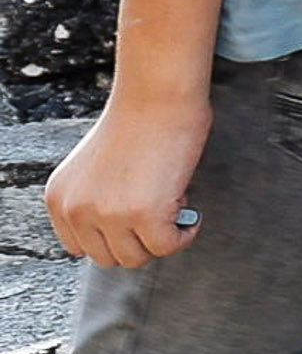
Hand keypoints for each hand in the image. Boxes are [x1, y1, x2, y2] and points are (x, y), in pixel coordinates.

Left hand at [46, 98, 204, 267]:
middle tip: (158, 210)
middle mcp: (76, 209)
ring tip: (173, 205)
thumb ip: (94, 199)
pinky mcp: (143, 214)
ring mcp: (107, 214)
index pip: (80, 247)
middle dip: (138, 240)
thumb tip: (121, 231)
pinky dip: (185, 233)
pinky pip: (168, 246)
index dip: (114, 236)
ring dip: (160, 237)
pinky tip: (189, 209)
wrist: (157, 96)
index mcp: (59, 198)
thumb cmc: (137, 120)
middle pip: (108, 258)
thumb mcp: (95, 168)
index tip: (135, 218)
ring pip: (136, 257)